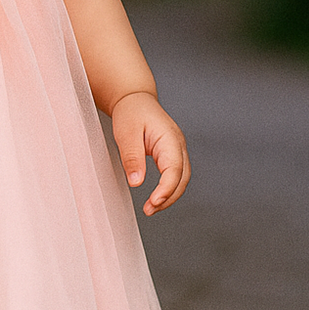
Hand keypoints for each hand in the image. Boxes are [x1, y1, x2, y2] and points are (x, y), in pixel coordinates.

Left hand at [111, 91, 189, 215]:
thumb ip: (132, 158)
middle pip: (182, 178)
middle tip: (150, 210)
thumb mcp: (126, 134)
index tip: (154, 202)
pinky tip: (156, 198)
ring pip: (182, 179)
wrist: (135, 99)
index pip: (174, 169)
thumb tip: (136, 183)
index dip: (166, 189)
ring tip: (151, 208)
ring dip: (169, 196)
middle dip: (169, 197)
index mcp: (170, 138)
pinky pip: (175, 175)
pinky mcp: (172, 154)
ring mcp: (178, 150)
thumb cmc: (131, 112)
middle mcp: (178, 145)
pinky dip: (168, 188)